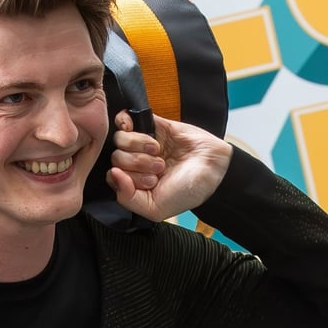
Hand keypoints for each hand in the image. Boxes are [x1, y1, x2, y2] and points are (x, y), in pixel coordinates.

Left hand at [107, 111, 232, 221]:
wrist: (213, 167)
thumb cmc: (187, 191)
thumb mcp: (155, 208)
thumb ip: (128, 198)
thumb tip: (113, 174)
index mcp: (135, 184)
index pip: (113, 177)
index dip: (127, 178)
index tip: (150, 181)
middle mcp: (136, 164)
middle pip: (116, 157)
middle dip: (137, 163)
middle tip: (160, 167)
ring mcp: (142, 144)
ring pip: (120, 139)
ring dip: (138, 145)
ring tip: (158, 151)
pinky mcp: (152, 125)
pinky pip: (126, 120)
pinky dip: (127, 123)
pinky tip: (142, 131)